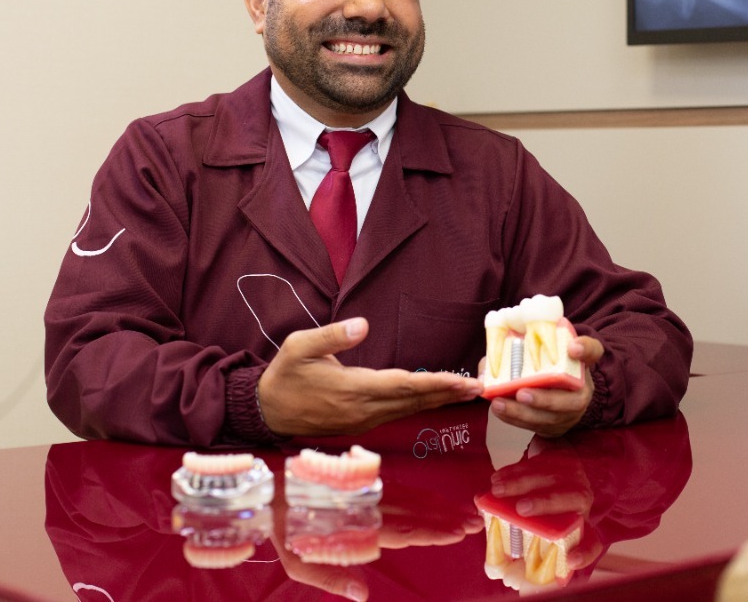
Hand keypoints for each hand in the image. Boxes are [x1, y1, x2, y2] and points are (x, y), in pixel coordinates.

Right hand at [258, 318, 481, 436]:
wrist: (266, 411)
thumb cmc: (284, 375)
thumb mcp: (298, 347)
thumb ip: (331, 336)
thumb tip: (362, 324)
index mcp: (352, 389)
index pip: (403, 385)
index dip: (435, 383)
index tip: (462, 381)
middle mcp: (364, 408)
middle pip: (415, 400)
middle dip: (449, 393)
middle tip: (481, 388)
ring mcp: (364, 419)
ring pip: (410, 408)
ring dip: (440, 400)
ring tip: (467, 391)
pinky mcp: (362, 422)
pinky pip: (399, 412)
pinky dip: (422, 404)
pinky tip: (437, 397)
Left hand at [489, 335, 603, 437]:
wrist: (560, 390)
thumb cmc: (549, 363)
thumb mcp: (542, 348)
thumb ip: (524, 343)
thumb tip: (499, 350)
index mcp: (583, 362)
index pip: (593, 351)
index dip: (585, 349)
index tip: (572, 348)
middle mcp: (584, 389)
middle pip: (572, 400)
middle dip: (545, 400)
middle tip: (521, 393)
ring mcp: (571, 413)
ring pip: (551, 419)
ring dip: (523, 413)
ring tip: (499, 404)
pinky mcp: (556, 427)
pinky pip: (537, 427)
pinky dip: (516, 420)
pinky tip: (499, 411)